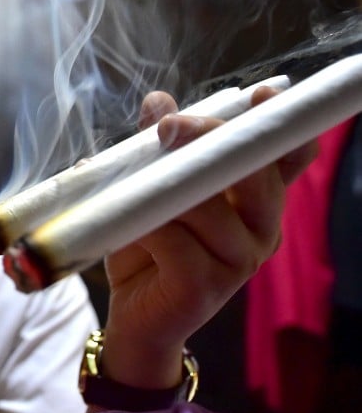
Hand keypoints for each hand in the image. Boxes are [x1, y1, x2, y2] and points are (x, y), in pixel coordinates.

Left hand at [100, 85, 317, 387]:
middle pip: (253, 172)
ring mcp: (238, 261)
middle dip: (208, 139)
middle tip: (169, 126)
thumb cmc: (148, 249)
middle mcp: (260, 229)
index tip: (265, 95)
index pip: (286, 157)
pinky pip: (175, 242)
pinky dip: (144, 227)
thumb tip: (159, 101)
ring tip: (129, 190)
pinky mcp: (205, 287)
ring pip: (207, 206)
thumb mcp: (149, 190)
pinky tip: (127, 229)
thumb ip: (158, 148)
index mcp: (255, 201)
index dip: (280, 125)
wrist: (133, 318)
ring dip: (162, 189)